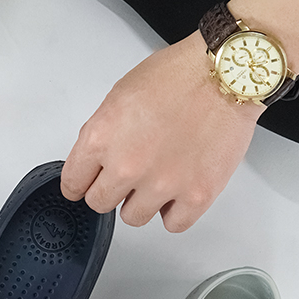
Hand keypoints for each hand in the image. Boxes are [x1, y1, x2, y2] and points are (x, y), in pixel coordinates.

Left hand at [60, 33, 263, 231]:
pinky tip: (178, 191)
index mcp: (100, 139)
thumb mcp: (117, 97)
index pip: (72, 184)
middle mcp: (127, 166)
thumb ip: (101, 136)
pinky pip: (174, 224)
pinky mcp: (196, 195)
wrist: (225, 74)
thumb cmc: (176, 76)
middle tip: (127, 176)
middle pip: (99, 203)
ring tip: (157, 178)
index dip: (80, 183)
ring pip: (133, 218)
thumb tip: (95, 162)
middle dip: (110, 190)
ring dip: (141, 202)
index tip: (87, 184)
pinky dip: (174, 211)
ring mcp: (162, 184)